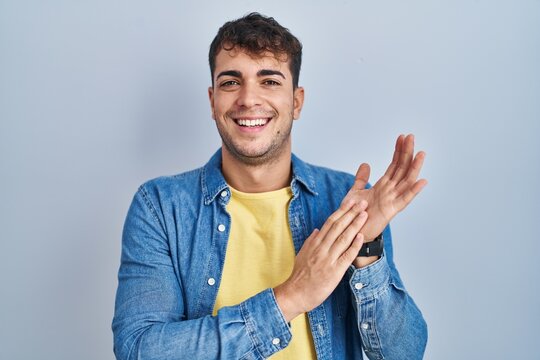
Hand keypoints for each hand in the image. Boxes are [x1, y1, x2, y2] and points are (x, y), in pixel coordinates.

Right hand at [274, 200, 368, 321]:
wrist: (295, 294)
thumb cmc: (299, 276)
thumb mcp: (302, 254)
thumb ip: (311, 242)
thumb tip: (317, 230)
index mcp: (315, 243)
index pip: (330, 223)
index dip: (342, 211)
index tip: (350, 202)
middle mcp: (321, 248)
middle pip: (338, 226)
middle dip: (351, 213)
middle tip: (362, 202)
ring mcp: (328, 259)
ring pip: (343, 238)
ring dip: (355, 225)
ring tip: (364, 215)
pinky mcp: (334, 271)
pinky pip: (346, 256)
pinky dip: (355, 246)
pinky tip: (362, 237)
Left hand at [344, 134, 427, 241]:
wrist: (353, 232)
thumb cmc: (355, 215)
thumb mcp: (355, 192)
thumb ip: (361, 179)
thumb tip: (365, 164)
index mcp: (383, 186)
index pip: (394, 165)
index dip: (398, 151)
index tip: (402, 137)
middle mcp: (390, 191)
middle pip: (402, 168)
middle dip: (406, 152)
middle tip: (411, 136)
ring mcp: (392, 200)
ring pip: (406, 181)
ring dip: (414, 167)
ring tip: (421, 153)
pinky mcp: (391, 211)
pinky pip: (404, 199)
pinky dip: (413, 191)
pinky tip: (422, 180)